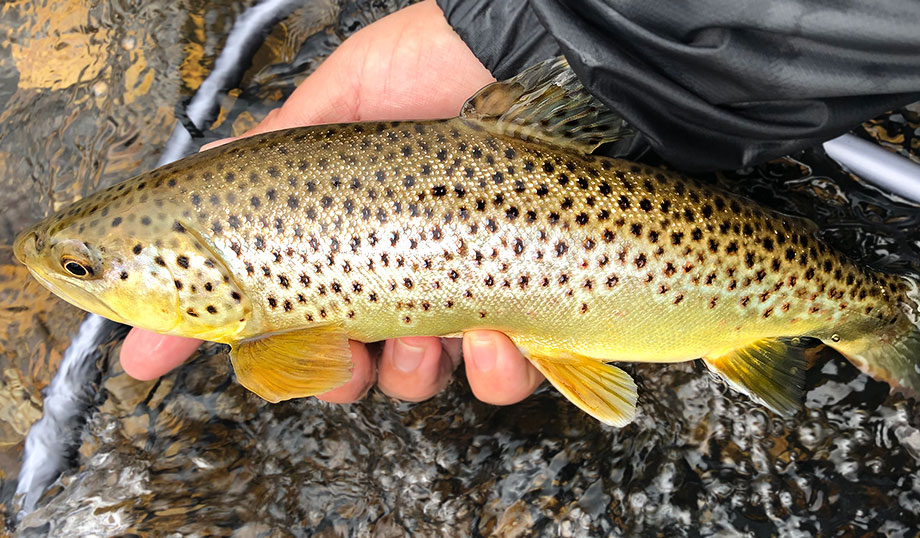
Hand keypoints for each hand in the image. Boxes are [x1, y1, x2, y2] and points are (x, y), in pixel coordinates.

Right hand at [120, 1, 543, 405]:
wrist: (528, 58)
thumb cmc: (432, 70)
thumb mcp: (333, 107)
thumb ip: (266, 153)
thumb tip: (196, 177)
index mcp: (344, 237)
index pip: (271, 305)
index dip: (212, 334)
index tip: (149, 357)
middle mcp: (397, 273)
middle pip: (345, 366)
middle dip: (330, 378)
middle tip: (334, 355)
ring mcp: (460, 296)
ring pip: (417, 380)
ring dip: (408, 371)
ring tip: (422, 330)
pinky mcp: (523, 310)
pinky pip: (500, 376)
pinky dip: (491, 371)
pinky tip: (489, 333)